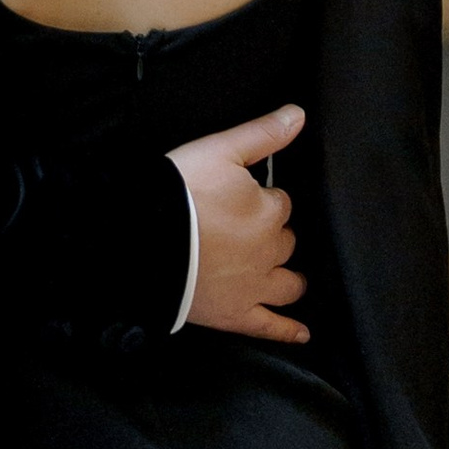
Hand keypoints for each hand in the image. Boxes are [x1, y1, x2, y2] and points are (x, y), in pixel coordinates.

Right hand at [169, 105, 308, 344]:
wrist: (146, 238)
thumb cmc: (180, 190)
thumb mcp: (220, 150)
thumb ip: (263, 133)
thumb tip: (299, 115)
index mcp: (269, 211)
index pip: (279, 202)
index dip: (263, 198)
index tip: (242, 197)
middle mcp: (270, 251)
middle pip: (284, 241)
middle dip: (273, 234)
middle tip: (248, 229)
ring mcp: (255, 287)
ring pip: (288, 283)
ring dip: (290, 277)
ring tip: (289, 276)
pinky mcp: (237, 315)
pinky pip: (270, 327)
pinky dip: (288, 331)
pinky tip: (302, 334)